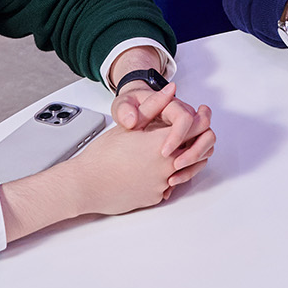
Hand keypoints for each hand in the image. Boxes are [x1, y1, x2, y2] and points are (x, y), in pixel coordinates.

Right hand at [0, 89, 214, 237]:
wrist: (86, 185)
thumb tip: (171, 90)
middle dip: (198, 139)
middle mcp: (168, 165)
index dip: (200, 118)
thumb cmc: (102, 155)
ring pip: (188, 169)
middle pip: (199, 149)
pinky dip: (166, 176)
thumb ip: (153, 106)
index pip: (197, 127)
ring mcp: (164, 184)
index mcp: (162, 143)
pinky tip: (151, 169)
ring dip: (186, 158)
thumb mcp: (127, 126)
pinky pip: (170, 185)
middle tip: (191, 131)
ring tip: (171, 149)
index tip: (199, 114)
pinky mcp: (157, 197)